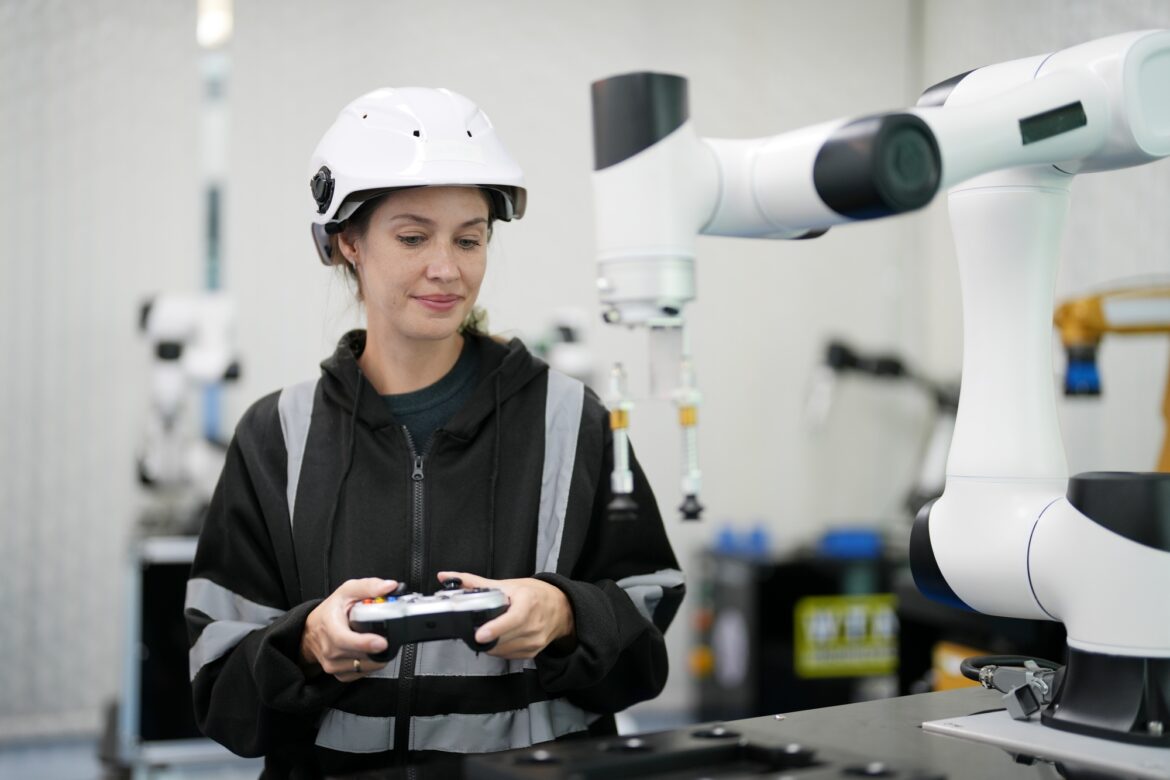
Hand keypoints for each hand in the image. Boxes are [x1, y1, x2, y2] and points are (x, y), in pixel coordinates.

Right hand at [301, 577, 397, 681]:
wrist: (313, 630)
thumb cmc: (330, 611)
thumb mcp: (347, 591)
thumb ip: (368, 587)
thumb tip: (389, 586)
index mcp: (330, 627)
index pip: (345, 640)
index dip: (365, 643)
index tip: (382, 642)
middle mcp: (329, 649)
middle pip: (359, 655)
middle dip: (379, 649)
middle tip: (390, 639)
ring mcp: (333, 664)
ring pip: (363, 667)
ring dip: (377, 657)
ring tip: (381, 643)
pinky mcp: (340, 674)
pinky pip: (362, 674)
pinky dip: (372, 665)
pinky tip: (372, 653)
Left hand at [437, 571, 575, 659]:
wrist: (560, 608)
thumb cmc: (534, 595)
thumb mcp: (506, 585)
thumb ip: (473, 582)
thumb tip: (446, 577)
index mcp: (529, 603)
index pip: (513, 619)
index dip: (495, 628)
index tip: (480, 634)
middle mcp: (534, 624)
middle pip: (504, 637)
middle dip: (486, 636)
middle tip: (474, 631)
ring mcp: (535, 640)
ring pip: (503, 649)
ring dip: (490, 644)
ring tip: (487, 632)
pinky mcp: (532, 652)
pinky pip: (508, 655)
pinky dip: (498, 649)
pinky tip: (497, 639)